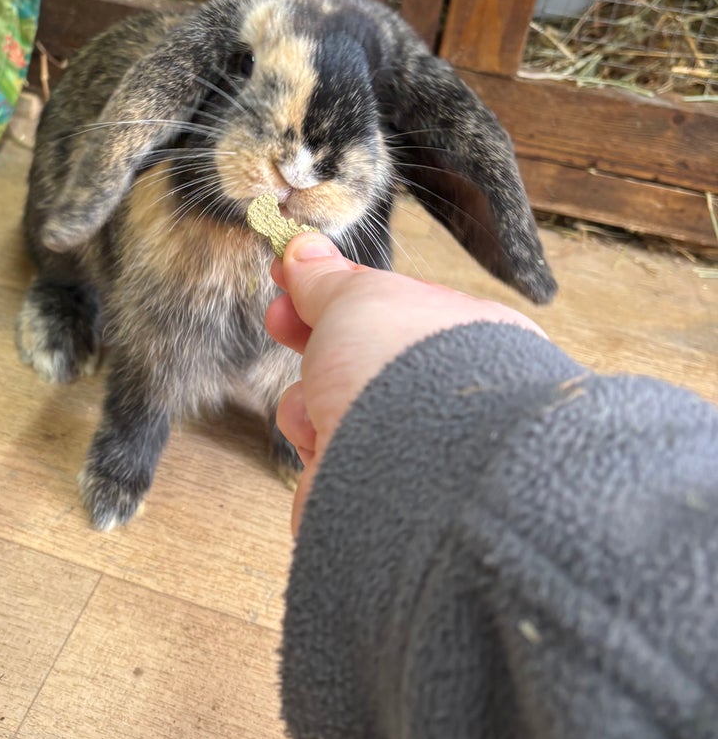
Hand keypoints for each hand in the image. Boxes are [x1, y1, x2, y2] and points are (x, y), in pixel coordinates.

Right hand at [264, 234, 545, 534]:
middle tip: (279, 320)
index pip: (389, 305)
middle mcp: (439, 391)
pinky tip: (324, 445)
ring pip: (330, 407)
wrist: (412, 465)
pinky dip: (312, 448)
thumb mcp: (358, 297)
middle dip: (310, 341)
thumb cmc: (407, 369)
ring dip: (306, 400)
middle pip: (354, 358)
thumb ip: (328, 278)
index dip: (335, 290)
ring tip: (316, 401)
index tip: (290, 275)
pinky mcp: (374, 489)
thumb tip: (304, 250)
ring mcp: (409, 443)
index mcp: (458, 335)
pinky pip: (322, 457)